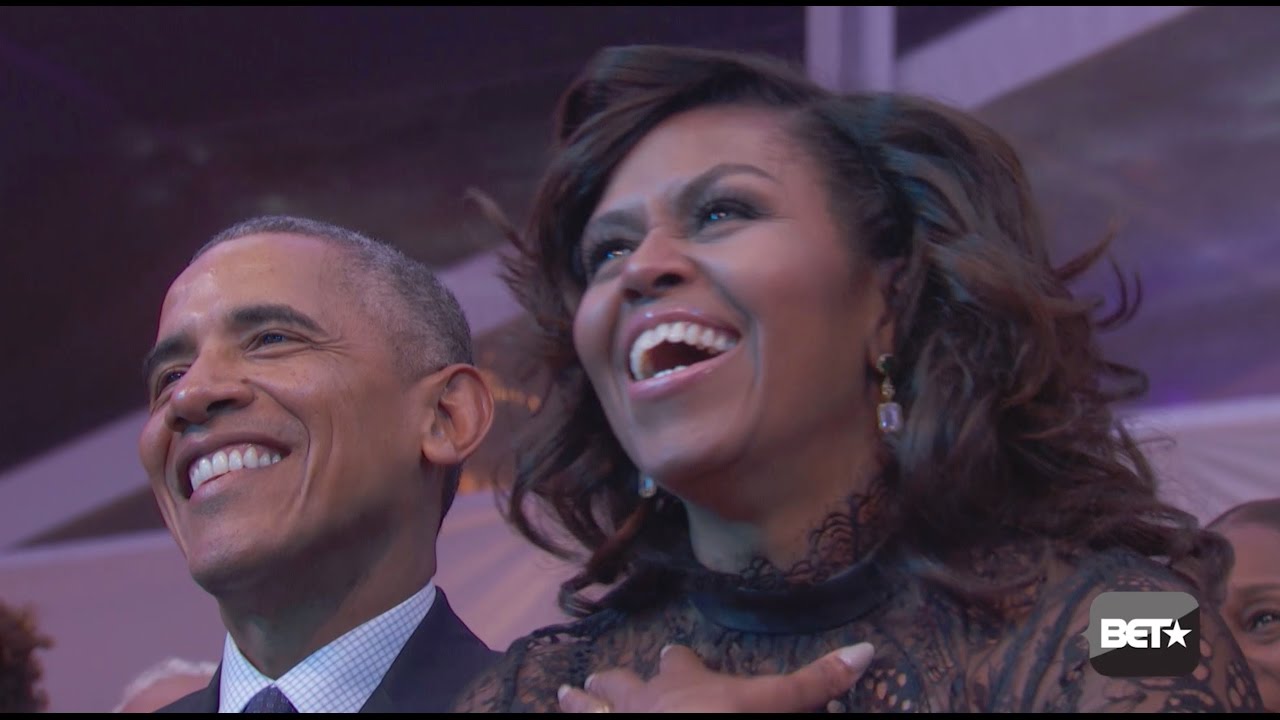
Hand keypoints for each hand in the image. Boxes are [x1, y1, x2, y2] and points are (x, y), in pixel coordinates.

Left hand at [558, 642, 874, 712]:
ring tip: (566, 695)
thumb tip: (865, 651)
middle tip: (598, 676)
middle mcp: (641, 699)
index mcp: (682, 682)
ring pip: (590, 705)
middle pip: (621, 680)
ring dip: (582, 701)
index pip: (677, 662)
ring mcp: (617, 719)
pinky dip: (572, 716)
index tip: (673, 654)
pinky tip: (558, 713)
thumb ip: (813, 682)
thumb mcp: (771, 704)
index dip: (676, 661)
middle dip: (614, 679)